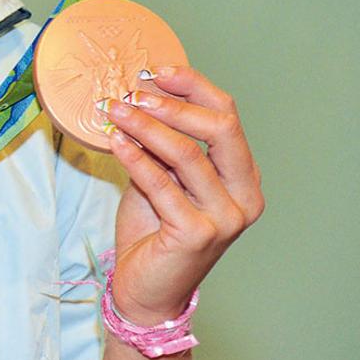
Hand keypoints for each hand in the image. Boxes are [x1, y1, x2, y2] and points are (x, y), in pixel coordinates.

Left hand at [103, 65, 263, 324]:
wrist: (146, 288)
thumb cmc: (154, 230)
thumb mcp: (161, 175)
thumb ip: (160, 142)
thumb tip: (139, 93)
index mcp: (242, 176)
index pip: (227, 115)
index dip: (193, 86)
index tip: (156, 71)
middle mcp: (243, 195)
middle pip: (221, 128)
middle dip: (174, 104)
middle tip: (134, 93)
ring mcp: (225, 217)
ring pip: (188, 154)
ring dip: (146, 126)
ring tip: (115, 110)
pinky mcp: (198, 234)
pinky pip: (163, 184)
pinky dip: (136, 158)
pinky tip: (115, 141)